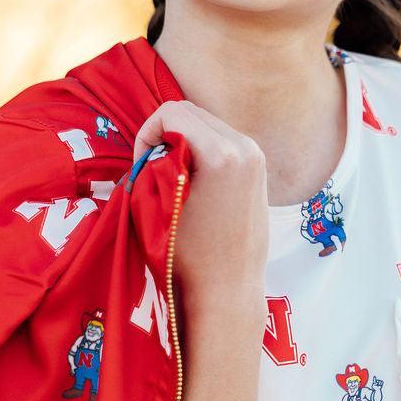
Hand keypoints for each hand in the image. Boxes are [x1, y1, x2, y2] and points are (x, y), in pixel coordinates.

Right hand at [132, 100, 268, 314]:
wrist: (228, 288)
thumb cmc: (188, 256)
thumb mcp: (159, 205)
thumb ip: (153, 165)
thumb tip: (152, 148)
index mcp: (223, 154)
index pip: (172, 113)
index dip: (147, 134)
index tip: (142, 165)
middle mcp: (246, 148)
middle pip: (192, 112)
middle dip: (165, 135)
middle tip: (152, 169)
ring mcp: (257, 157)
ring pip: (207, 125)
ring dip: (184, 142)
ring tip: (172, 178)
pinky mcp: (259, 168)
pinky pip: (223, 141)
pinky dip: (202, 151)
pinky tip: (193, 183)